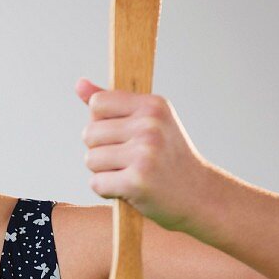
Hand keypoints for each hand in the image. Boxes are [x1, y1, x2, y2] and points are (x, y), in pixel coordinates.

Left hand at [76, 78, 213, 230]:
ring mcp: (144, 153)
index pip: (97, 103)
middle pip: (89, 133)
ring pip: (90, 159)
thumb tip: (79, 83)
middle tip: (129, 160)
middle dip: (101, 150)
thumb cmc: (167, 158)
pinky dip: (107, 191)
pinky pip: (96, 183)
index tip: (123, 135)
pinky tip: (130, 190)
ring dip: (103, 172)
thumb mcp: (148, 122)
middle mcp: (150, 125)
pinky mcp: (137, 181)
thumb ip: (112, 104)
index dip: (101, 123)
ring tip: (130, 174)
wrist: (199, 195)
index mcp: (153, 105)